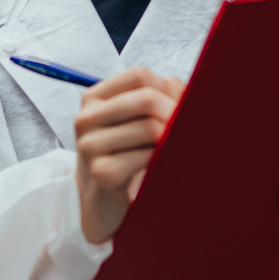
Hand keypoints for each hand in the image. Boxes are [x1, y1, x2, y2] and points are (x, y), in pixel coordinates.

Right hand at [75, 66, 183, 244]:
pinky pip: (146, 156)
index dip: (168, 88)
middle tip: (192, 128)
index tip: (184, 105)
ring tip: (175, 149)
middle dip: (175, 112)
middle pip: (146, 99)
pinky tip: (161, 167)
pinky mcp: (102, 173)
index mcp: (94, 99)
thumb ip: (159, 99)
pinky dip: (162, 160)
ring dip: (171, 139)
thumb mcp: (135, 123)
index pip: (139, 76)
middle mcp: (86, 119)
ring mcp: (90, 146)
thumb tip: (187, 89)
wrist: (101, 204)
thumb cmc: (124, 157)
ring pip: (149, 128)